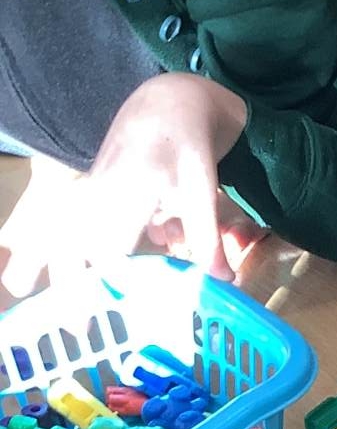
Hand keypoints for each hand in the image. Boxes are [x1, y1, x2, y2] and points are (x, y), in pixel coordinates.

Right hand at [0, 74, 250, 296]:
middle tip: (77, 327)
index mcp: (130, 188)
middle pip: (75, 240)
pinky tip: (35, 270)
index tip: (114, 306)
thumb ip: (206, 236)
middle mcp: (101, 190)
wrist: (166, 101)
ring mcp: (91, 189)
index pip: (111, 241)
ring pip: (62, 229)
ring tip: (21, 291)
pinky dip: (55, 245)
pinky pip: (68, 222)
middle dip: (71, 283)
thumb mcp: (203, 188)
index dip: (110, 276)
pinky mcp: (89, 191)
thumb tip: (222, 281)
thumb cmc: (187, 143)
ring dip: (47, 262)